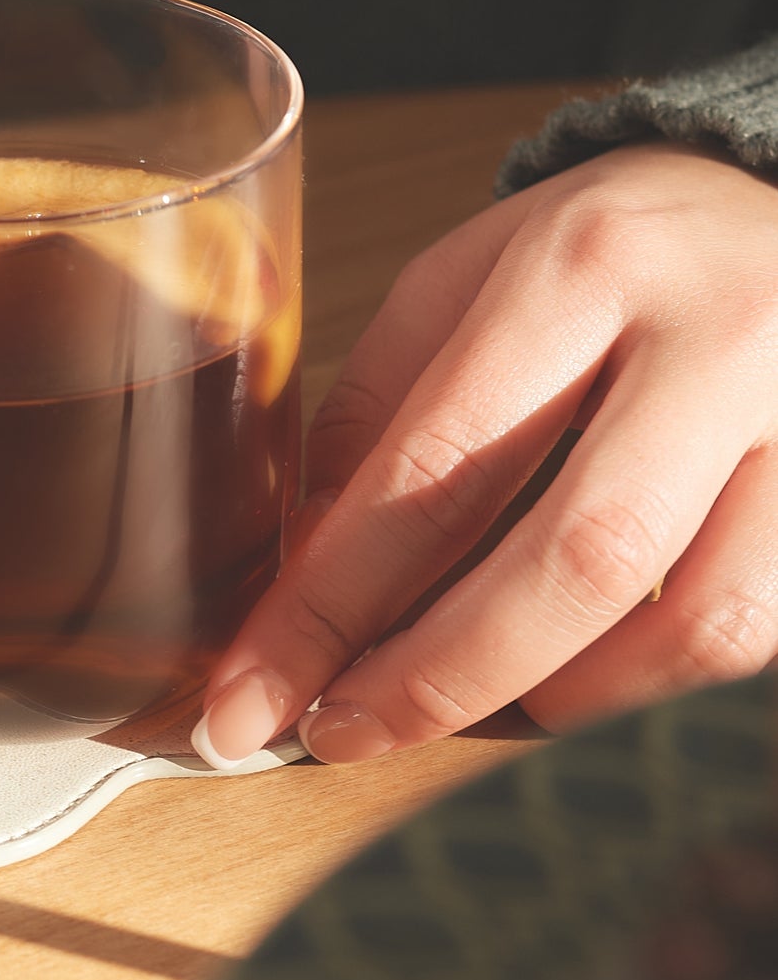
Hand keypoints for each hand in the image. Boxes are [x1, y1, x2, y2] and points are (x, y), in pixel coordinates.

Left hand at [196, 142, 777, 764]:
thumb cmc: (610, 247)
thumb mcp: (467, 275)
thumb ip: (381, 410)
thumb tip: (303, 571)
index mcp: (584, 267)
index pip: (437, 465)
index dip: (330, 601)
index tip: (251, 692)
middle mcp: (715, 338)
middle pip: (580, 558)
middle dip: (440, 677)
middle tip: (341, 732)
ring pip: (701, 621)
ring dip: (564, 697)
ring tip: (468, 707)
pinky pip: (760, 629)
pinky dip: (652, 680)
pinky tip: (574, 674)